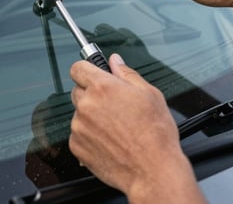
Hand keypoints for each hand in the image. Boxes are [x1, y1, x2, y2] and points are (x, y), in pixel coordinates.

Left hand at [69, 54, 205, 203]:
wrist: (153, 171)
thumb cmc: (155, 133)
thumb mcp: (149, 94)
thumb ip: (127, 73)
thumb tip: (115, 61)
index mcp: (102, 87)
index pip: (78, 68)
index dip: (86, 70)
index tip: (92, 75)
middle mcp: (87, 104)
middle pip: (77, 90)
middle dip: (91, 94)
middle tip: (112, 105)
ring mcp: (79, 126)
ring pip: (79, 113)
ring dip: (91, 116)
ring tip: (115, 127)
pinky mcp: (77, 146)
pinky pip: (78, 134)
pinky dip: (89, 136)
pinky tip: (109, 141)